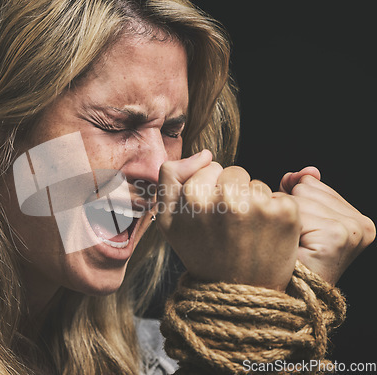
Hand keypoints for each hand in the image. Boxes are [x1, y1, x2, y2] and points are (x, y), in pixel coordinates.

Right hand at [157, 150, 299, 290]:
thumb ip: (170, 176)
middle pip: (234, 172)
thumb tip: (206, 154)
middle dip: (232, 192)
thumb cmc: (201, 251)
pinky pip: (278, 196)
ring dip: (253, 202)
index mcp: (194, 198)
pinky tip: (264, 235)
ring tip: (245, 233)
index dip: (210, 190)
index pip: (209, 167)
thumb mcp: (167, 218)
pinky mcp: (286, 214)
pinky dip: (274, 213)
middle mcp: (226, 200)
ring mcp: (258, 207)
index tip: (209, 216)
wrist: (236, 292)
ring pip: (256, 184)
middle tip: (228, 226)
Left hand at [280, 167, 375, 284]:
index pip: (310, 183)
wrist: (283, 295)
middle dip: (289, 213)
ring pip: (298, 198)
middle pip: (304, 188)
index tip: (297, 234)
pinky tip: (294, 249)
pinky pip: (296, 211)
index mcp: (357, 218)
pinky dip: (285, 229)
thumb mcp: (295, 217)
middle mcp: (363, 224)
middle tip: (294, 243)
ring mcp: (355, 230)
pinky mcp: (339, 236)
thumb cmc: (287, 259)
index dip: (292, 205)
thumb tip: (309, 169)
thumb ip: (300, 188)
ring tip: (294, 247)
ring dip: (285, 223)